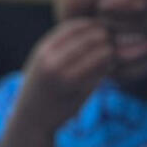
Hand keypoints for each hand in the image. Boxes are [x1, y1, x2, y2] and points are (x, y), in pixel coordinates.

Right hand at [22, 18, 114, 133]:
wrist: (31, 120)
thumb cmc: (44, 91)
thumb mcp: (47, 63)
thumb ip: (67, 48)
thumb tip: (100, 31)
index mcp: (44, 48)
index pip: (76, 25)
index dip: (94, 25)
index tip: (105, 32)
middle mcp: (49, 56)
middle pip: (89, 36)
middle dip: (106, 38)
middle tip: (116, 45)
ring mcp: (58, 71)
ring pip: (97, 52)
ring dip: (110, 52)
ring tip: (114, 56)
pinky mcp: (70, 86)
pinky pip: (97, 69)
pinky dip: (108, 66)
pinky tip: (110, 68)